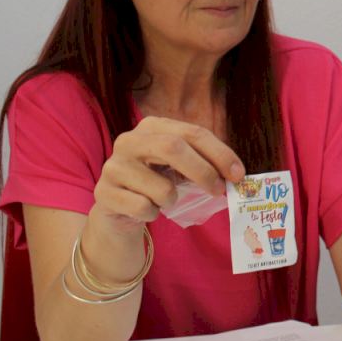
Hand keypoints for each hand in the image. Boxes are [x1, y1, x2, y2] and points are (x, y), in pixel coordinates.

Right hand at [92, 117, 243, 233]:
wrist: (118, 210)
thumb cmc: (157, 183)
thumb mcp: (180, 167)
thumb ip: (205, 164)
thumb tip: (237, 176)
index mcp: (153, 126)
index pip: (193, 133)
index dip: (219, 153)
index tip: (238, 174)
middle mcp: (129, 140)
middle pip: (174, 148)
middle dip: (203, 171)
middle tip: (219, 190)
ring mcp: (113, 166)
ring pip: (161, 187)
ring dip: (172, 200)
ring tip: (164, 200)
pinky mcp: (103, 193)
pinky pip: (143, 208)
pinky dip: (153, 214)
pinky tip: (146, 210)